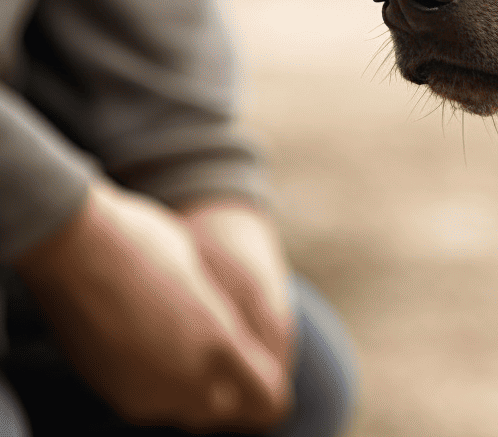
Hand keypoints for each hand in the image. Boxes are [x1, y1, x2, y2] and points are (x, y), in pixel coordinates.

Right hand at [14, 180, 290, 431]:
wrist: (72, 247)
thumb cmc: (146, 243)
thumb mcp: (202, 274)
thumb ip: (218, 318)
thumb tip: (226, 334)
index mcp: (219, 343)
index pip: (266, 396)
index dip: (267, 385)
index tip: (259, 367)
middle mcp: (186, 379)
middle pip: (225, 410)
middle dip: (230, 394)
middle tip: (225, 365)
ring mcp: (145, 390)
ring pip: (185, 412)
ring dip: (193, 394)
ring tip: (187, 356)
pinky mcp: (110, 391)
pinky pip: (150, 404)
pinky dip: (159, 389)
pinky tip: (153, 355)